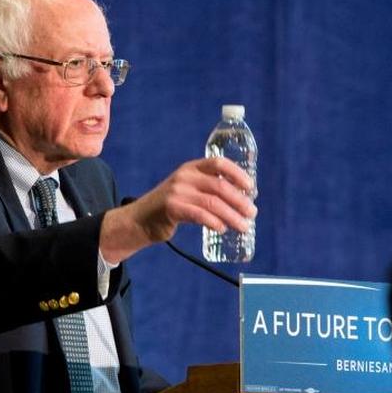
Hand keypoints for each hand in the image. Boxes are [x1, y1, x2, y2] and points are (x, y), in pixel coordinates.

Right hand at [100, 158, 256, 263]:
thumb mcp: (187, 191)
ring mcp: (177, 192)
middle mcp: (185, 176)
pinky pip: (199, 214)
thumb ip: (207, 190)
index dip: (237, 174)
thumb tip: (241, 201)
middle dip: (240, 201)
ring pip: (213, 203)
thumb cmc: (169, 208)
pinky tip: (222, 229)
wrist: (139, 220)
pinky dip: (214, 222)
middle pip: (220, 186)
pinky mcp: (171, 208)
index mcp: (191, 168)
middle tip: (252, 213)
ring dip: (232, 216)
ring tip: (243, 227)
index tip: (251, 188)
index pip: (219, 164)